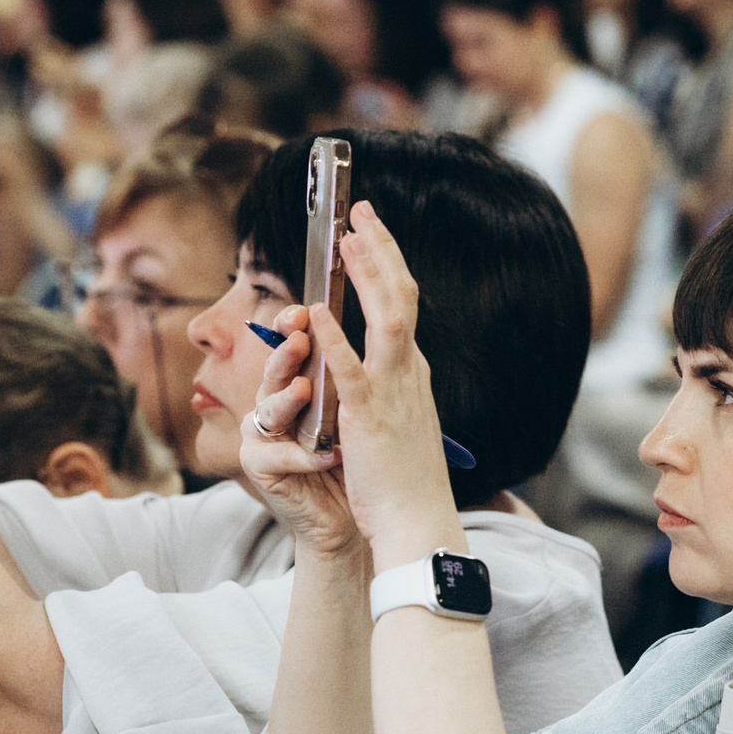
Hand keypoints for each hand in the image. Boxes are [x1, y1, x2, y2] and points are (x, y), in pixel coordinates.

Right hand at [238, 303, 364, 561]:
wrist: (367, 513)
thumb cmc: (363, 459)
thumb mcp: (361, 406)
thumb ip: (354, 369)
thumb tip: (378, 316)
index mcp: (298, 383)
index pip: (291, 347)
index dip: (295, 326)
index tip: (308, 308)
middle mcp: (276, 405)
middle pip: (273, 370)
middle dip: (285, 352)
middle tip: (300, 336)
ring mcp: (264, 437)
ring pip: (267, 409)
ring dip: (286, 400)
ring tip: (305, 389)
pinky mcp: (262, 469)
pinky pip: (278, 456)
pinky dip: (305, 456)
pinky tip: (328, 454)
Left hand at [312, 201, 462, 564]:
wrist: (418, 522)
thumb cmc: (405, 483)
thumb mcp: (401, 425)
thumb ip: (392, 392)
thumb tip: (384, 373)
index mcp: (413, 374)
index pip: (403, 305)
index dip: (386, 264)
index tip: (368, 234)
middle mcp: (409, 373)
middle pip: (400, 295)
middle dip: (381, 249)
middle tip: (360, 211)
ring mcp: (393, 391)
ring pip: (385, 317)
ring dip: (366, 273)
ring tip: (347, 237)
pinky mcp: (371, 416)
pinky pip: (350, 368)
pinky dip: (334, 337)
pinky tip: (315, 311)